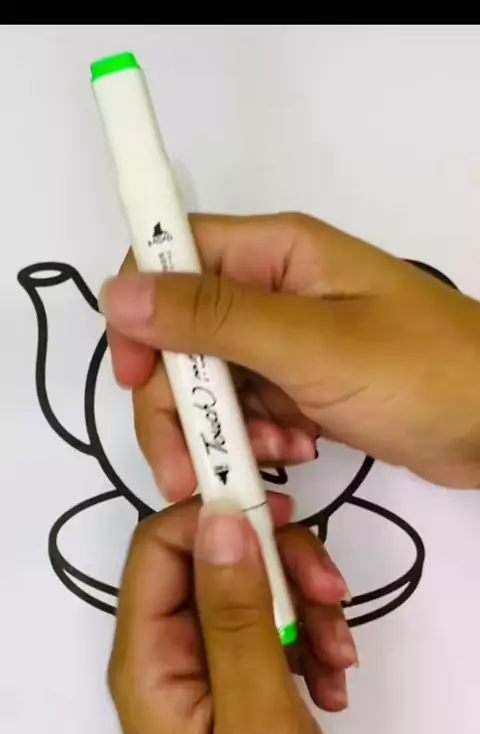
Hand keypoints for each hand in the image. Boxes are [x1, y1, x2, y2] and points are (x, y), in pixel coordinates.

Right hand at [100, 212, 479, 490]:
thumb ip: (214, 319)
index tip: (132, 376)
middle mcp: (274, 291)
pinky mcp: (305, 386)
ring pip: (212, 382)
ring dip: (225, 430)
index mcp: (277, 255)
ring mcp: (290, 342)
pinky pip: (252, 410)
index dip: (140, 314)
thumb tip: (118, 292)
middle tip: (190, 471)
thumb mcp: (313, 346)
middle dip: (178, 404)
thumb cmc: (423, 373)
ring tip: (274, 455)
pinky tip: (298, 452)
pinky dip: (262, 438)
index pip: (172, 259)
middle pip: (182, 336)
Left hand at [109, 495, 349, 733]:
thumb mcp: (254, 715)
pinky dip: (313, 643)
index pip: (158, 546)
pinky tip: (333, 684)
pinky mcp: (243, 681)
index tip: (277, 509)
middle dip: (280, 568)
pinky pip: (276, 630)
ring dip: (308, 611)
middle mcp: (170, 654)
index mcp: (147, 659)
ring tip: (340, 659)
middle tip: (331, 593)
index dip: (211, 515)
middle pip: (216, 562)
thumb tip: (221, 518)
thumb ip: (236, 615)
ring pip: (255, 592)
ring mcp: (208, 668)